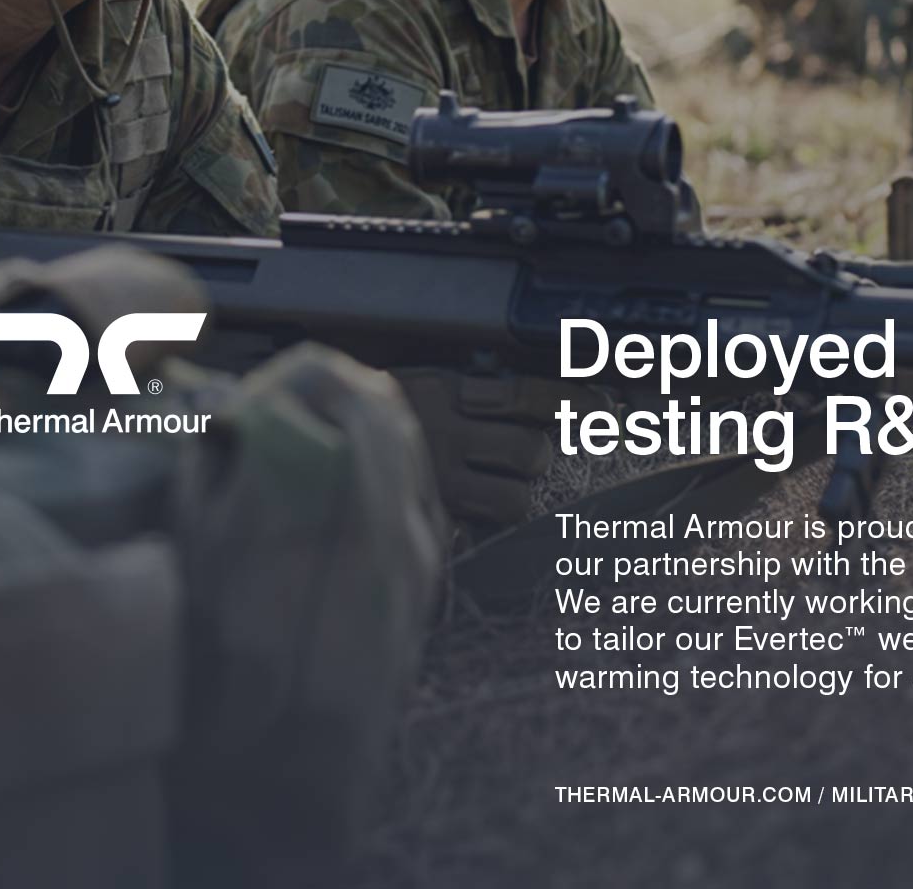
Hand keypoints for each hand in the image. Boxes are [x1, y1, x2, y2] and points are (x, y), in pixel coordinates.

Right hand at [390, 370, 587, 528]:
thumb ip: (473, 387)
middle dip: (537, 454)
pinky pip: (479, 533)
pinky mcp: (426, 520)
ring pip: (515, 499)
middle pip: (530, 450)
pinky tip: (471, 515)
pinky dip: (481, 526)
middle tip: (525, 454)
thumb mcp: (422, 381)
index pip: (527, 393)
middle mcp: (444, 434)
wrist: (312, 438)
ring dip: (516, 493)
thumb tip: (545, 398)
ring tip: (498, 485)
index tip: (600, 407)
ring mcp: (435, 482)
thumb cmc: (380, 411)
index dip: (571, 401)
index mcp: (445, 389)